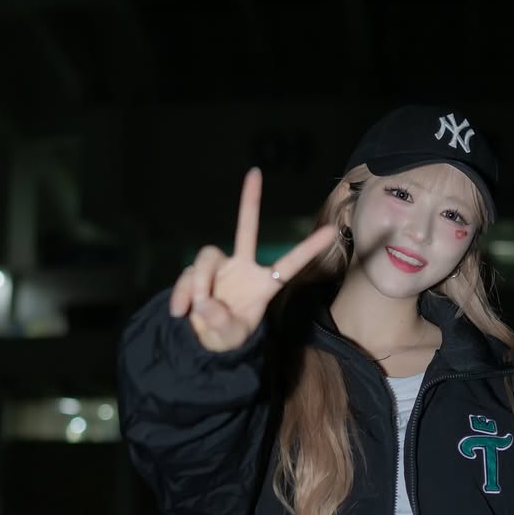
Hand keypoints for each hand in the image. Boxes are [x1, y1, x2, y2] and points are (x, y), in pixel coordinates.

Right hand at [168, 168, 335, 352]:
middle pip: (245, 230)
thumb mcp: (230, 337)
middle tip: (255, 173)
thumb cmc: (227, 336)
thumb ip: (222, 323)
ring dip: (199, 284)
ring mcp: (218, 267)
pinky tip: (181, 312)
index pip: (289, 264)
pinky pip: (187, 276)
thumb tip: (205, 303)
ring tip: (196, 310)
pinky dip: (182, 294)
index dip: (309, 249)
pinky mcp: (196, 272)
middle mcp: (242, 268)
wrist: (201, 340)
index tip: (332, 231)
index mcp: (263, 284)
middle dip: (249, 201)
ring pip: (205, 259)